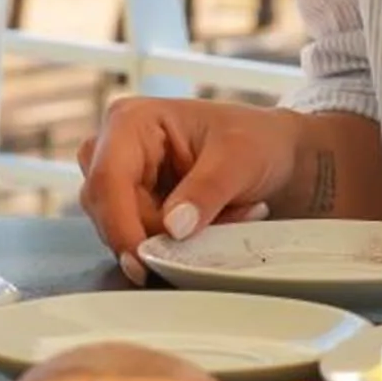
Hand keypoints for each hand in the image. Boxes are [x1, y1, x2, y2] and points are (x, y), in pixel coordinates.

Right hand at [76, 97, 301, 285]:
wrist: (274, 152)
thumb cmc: (255, 139)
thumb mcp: (239, 159)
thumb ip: (206, 191)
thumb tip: (173, 226)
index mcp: (132, 120)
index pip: (107, 179)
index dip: (119, 225)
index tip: (142, 260)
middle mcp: (116, 148)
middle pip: (109, 211)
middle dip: (158, 231)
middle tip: (214, 222)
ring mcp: (122, 178)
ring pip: (123, 230)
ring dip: (172, 238)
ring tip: (222, 214)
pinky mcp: (134, 205)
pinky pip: (140, 238)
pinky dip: (175, 242)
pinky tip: (210, 222)